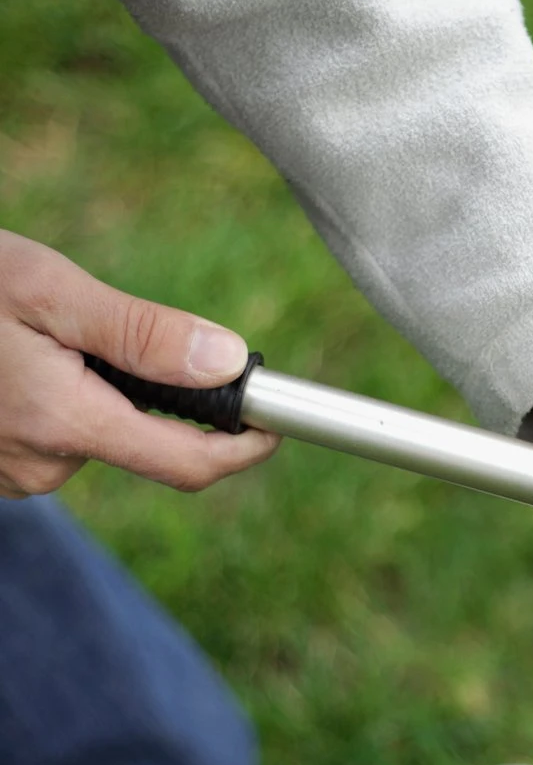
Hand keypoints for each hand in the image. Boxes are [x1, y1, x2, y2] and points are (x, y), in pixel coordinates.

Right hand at [0, 230, 278, 497]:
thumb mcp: (47, 290)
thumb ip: (142, 335)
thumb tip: (229, 364)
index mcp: (65, 424)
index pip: (190, 465)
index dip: (245, 449)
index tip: (275, 423)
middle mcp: (41, 465)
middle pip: (143, 443)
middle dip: (148, 396)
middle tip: (100, 333)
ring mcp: (12, 473)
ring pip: (98, 439)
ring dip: (97, 395)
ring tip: (41, 341)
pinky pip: (56, 441)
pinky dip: (61, 405)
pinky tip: (17, 365)